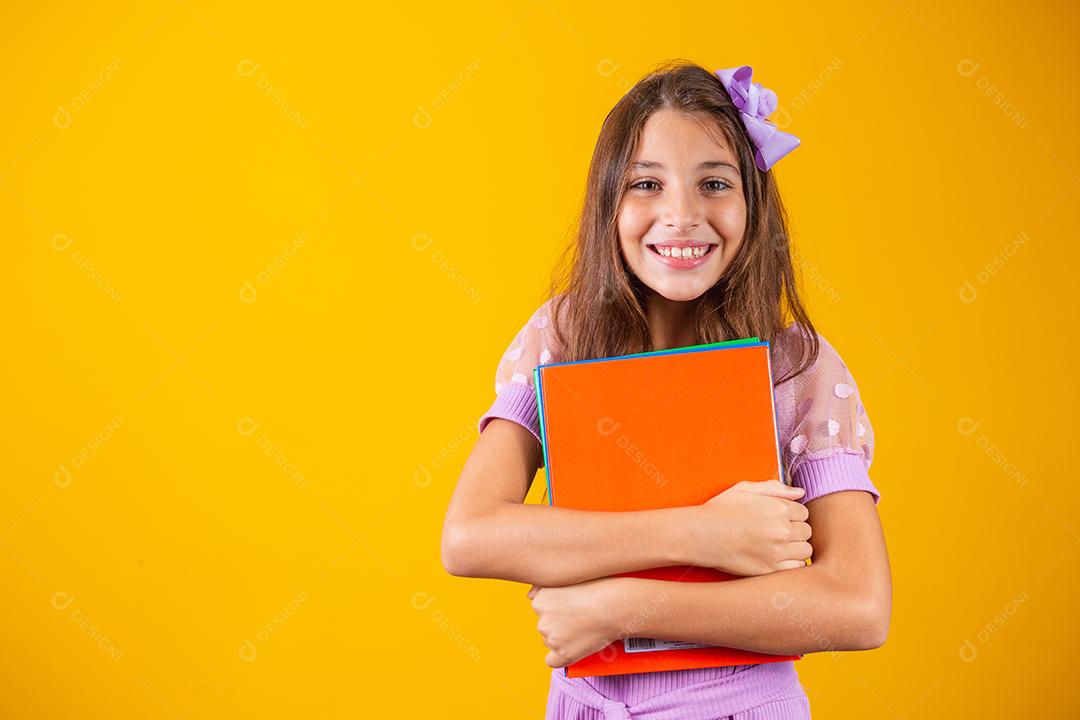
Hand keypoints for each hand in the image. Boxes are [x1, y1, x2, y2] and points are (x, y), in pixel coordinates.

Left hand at [527, 578, 626, 667]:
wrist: (615, 606)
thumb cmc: (597, 588)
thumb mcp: (567, 578)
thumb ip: (544, 586)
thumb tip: (529, 596)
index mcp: (540, 600)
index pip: (540, 608)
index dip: (557, 608)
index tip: (571, 606)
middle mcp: (542, 620)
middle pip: (545, 625)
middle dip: (559, 623)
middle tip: (579, 618)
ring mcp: (552, 639)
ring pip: (550, 641)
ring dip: (562, 638)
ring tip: (583, 630)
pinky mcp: (563, 655)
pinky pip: (552, 661)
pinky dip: (560, 657)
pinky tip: (571, 650)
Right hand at [689, 479, 811, 576]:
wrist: (702, 535)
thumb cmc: (720, 510)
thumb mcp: (744, 489)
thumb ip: (774, 488)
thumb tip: (800, 492)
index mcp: (778, 508)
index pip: (803, 512)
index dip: (792, 514)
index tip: (779, 518)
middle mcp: (782, 530)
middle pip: (806, 531)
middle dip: (796, 530)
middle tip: (778, 531)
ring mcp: (778, 551)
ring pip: (805, 549)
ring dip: (796, 546)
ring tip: (779, 544)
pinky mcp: (771, 568)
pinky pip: (797, 566)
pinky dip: (792, 562)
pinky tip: (777, 556)